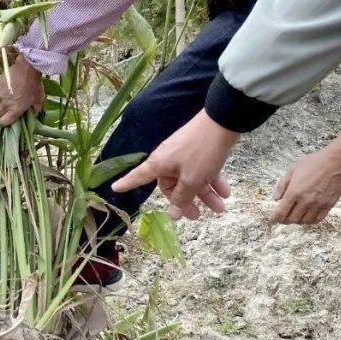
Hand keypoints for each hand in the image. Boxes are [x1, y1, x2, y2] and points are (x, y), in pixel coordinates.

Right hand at [0, 54, 45, 125]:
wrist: (27, 69)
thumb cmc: (34, 85)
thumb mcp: (39, 100)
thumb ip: (35, 110)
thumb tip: (32, 115)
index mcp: (15, 110)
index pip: (3, 122)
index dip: (4, 122)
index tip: (7, 119)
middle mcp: (5, 104)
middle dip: (2, 112)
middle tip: (9, 107)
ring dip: (1, 102)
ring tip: (8, 97)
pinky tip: (6, 89)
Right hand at [112, 110, 237, 219]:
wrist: (222, 122)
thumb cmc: (201, 152)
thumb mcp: (191, 179)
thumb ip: (182, 198)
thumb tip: (173, 215)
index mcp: (159, 165)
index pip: (138, 177)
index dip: (126, 183)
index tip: (114, 188)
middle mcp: (168, 160)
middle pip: (173, 186)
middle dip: (187, 201)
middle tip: (198, 216)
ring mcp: (184, 155)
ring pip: (191, 179)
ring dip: (205, 194)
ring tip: (220, 208)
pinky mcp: (198, 151)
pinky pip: (202, 170)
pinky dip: (213, 181)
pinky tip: (226, 192)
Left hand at [272, 148, 340, 224]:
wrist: (335, 162)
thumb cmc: (313, 162)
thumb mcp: (292, 170)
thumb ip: (282, 185)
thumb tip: (276, 199)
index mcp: (294, 192)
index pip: (281, 213)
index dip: (274, 219)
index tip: (272, 220)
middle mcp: (305, 201)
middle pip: (292, 219)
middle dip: (284, 221)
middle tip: (282, 218)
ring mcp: (317, 204)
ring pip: (304, 221)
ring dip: (297, 221)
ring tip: (294, 217)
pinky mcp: (328, 205)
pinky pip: (317, 219)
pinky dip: (310, 221)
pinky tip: (307, 217)